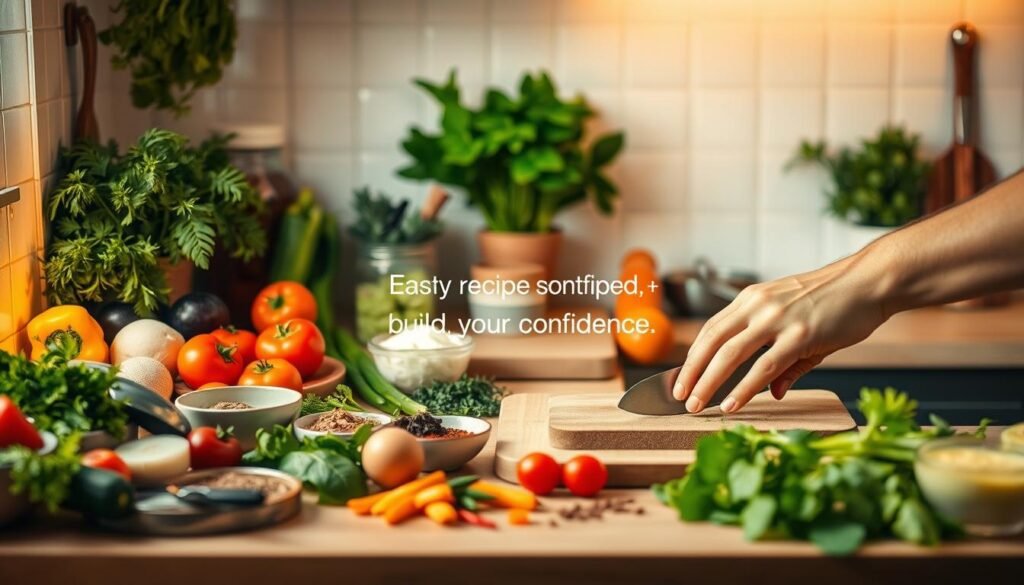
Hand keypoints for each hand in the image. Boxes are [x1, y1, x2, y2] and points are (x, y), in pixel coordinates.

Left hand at [672, 253, 889, 413]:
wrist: (871, 282)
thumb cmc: (838, 302)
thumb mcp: (800, 325)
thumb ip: (785, 361)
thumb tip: (774, 392)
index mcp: (752, 299)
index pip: (711, 330)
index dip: (692, 356)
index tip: (680, 379)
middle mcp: (758, 305)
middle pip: (711, 341)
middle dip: (691, 372)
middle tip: (679, 397)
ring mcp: (778, 318)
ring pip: (730, 354)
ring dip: (708, 383)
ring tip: (696, 406)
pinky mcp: (800, 334)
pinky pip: (764, 366)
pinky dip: (744, 388)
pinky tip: (731, 404)